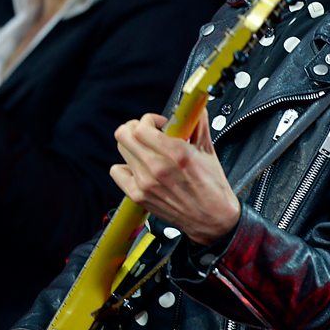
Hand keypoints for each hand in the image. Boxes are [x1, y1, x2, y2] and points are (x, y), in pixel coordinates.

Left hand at [110, 108, 239, 244]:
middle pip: (125, 135)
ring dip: (133, 144)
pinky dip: (125, 165)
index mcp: (176, 154)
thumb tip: (195, 108)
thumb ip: (198, 125)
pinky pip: (116, 171)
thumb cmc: (212, 189)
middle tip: (148, 132)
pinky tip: (139, 166)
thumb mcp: (208, 152)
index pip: (142, 126)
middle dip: (136, 128)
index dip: (149, 120)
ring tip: (147, 149)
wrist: (212, 220)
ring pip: (121, 149)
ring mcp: (145, 183)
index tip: (160, 123)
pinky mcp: (138, 196)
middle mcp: (157, 168)